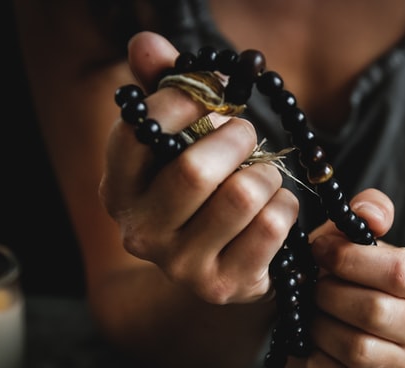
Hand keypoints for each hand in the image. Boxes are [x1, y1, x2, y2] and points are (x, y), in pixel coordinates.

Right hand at [99, 31, 298, 302]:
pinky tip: (275, 209)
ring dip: (265, 174)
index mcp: (119, 190)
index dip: (185, 100)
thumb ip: (164, 92)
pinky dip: (286, 205)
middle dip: (236, 138)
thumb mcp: (179, 144)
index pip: (141, 130)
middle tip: (246, 133)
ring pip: (243, 195)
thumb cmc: (202, 193)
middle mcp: (141, 233)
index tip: (215, 93)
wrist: (221, 265)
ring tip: (261, 176)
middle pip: (196, 169)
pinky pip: (273, 224)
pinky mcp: (225, 285)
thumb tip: (147, 45)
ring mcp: (182, 266)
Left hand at [301, 189, 404, 367]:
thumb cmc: (350, 276)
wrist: (352, 325)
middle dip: (328, 296)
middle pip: (373, 311)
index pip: (397, 271)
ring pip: (357, 349)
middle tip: (313, 289)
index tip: (319, 251)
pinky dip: (318, 366)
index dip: (349, 260)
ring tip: (312, 317)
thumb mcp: (357, 237)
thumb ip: (370, 211)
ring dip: (320, 329)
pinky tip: (313, 349)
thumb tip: (371, 214)